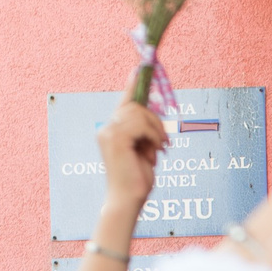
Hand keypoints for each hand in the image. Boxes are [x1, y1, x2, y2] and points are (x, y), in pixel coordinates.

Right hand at [95, 98, 168, 224]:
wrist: (127, 201)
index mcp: (111, 131)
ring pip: (139, 113)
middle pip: (134, 106)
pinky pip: (140, 124)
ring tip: (160, 148)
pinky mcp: (116, 139)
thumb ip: (144, 135)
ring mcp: (109, 133)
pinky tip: (156, 150)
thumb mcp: (143, 152)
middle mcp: (107, 129)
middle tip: (164, 140)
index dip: (132, 86)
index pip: (123, 103)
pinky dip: (153, 135)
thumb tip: (155, 121)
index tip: (139, 69)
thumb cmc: (136, 182)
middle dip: (154, 119)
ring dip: (155, 130)